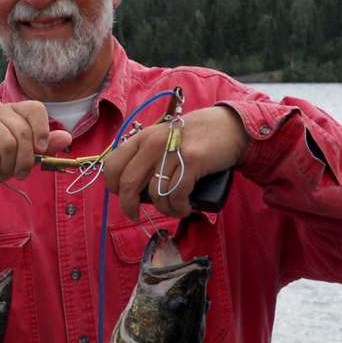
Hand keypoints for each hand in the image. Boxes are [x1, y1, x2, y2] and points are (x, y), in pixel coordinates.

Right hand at [0, 100, 71, 187]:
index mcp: (11, 111)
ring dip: (6, 166)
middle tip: (18, 173)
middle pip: (24, 132)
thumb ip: (41, 148)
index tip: (41, 150)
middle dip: (24, 160)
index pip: (36, 109)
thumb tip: (67, 138)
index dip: (42, 130)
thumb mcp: (18, 158)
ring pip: (9, 144)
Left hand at [102, 105, 249, 219]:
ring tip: (173, 209)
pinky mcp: (192, 161)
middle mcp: (153, 143)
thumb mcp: (163, 139)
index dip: (113, 186)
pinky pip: (177, 195)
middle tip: (135, 215)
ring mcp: (173, 151)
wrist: (229, 126)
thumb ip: (145, 156)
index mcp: (142, 138)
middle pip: (128, 184)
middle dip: (129, 207)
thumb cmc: (193, 138)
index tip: (122, 196)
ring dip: (163, 209)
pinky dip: (179, 208)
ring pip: (155, 193)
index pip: (112, 165)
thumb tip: (130, 188)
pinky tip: (184, 208)